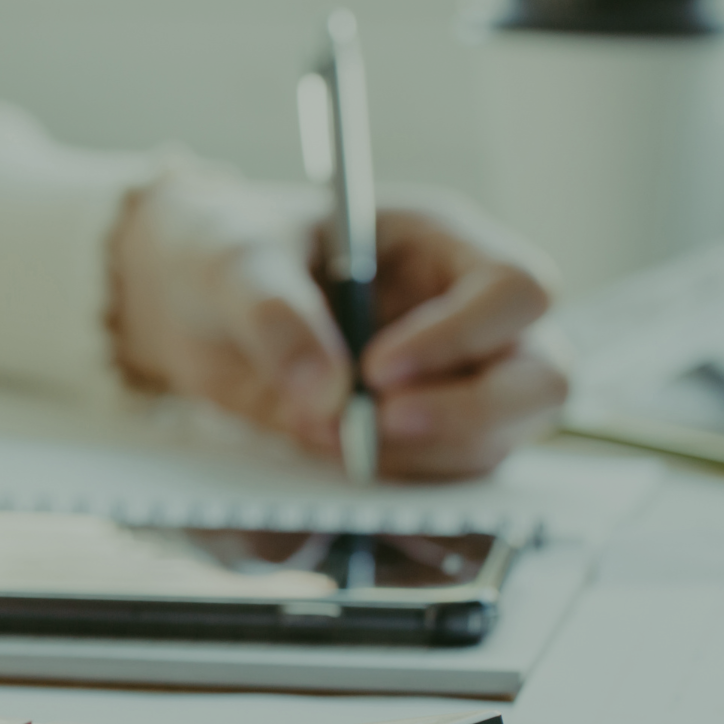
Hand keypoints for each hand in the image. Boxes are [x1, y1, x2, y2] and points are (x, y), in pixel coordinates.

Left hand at [108, 166, 566, 478]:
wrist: (184, 299)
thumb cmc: (224, 249)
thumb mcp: (235, 262)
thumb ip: (277, 318)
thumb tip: (325, 397)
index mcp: (443, 242)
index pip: (514, 289)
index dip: (462, 337)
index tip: (377, 371)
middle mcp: (464, 313)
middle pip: (540, 376)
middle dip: (470, 415)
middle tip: (376, 429)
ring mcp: (449, 380)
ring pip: (497, 439)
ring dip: (422, 458)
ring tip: (332, 440)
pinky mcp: (413, 435)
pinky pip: (442, 475)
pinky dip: (395, 481)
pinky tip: (332, 459)